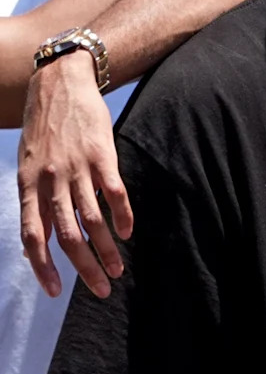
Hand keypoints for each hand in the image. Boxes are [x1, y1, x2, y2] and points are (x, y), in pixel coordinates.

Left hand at [18, 51, 131, 298]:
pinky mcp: (102, 155)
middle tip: (101, 290)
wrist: (59, 82)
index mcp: (30, 185)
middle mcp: (52, 181)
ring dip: (108, 249)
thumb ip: (36, 202)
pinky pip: (115, 193)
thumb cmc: (44, 128)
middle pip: (68, 236)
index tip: (55, 291)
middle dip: (85, 268)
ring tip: (118, 270)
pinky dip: (123, 216)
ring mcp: (78, 168)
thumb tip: (39, 242)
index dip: (43, 267)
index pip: (33, 236)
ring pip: (93, 220)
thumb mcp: (28, 166)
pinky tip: (128, 232)